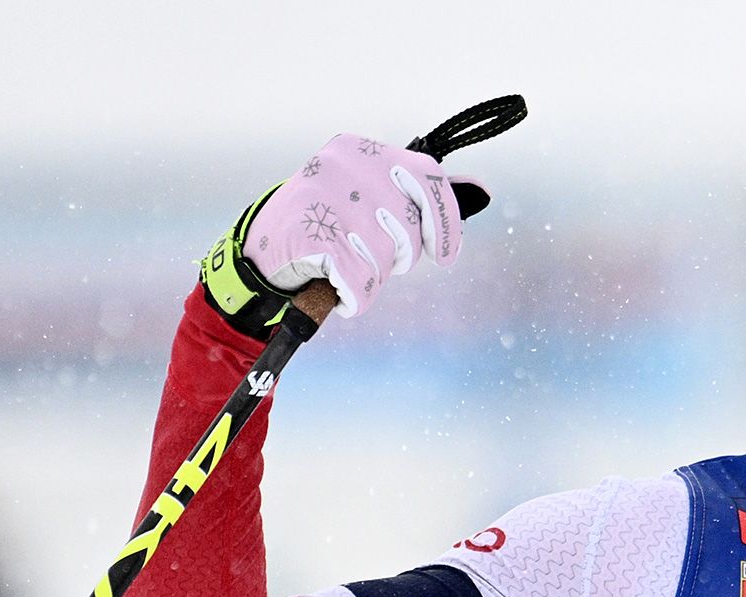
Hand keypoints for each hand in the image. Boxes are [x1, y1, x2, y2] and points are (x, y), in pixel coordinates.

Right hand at [200, 134, 488, 338]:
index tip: (444, 256)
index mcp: (362, 150)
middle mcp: (343, 166)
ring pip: (384, 257)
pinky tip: (338, 290)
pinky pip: (359, 281)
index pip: (428, 177)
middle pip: (408, 226)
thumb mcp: (374, 199)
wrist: (262, 253)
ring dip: (371, 275)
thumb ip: (424, 194)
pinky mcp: (310, 237)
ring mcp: (324, 199)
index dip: (445, 223)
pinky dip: (354, 297)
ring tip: (345, 266)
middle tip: (372, 257)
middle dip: (398, 255)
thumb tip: (483, 191)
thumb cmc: (329, 226)